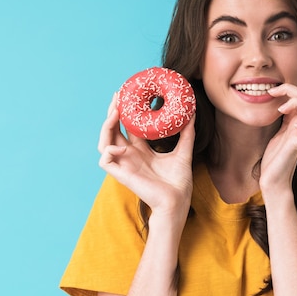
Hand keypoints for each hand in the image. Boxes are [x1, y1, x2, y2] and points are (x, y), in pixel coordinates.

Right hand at [97, 93, 194, 220]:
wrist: (177, 201)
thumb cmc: (179, 182)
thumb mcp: (184, 152)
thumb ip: (187, 134)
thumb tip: (192, 113)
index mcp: (142, 150)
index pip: (129, 127)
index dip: (127, 111)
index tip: (130, 93)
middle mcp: (130, 155)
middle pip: (114, 129)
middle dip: (113, 111)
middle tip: (118, 95)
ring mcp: (124, 164)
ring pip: (104, 141)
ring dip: (106, 126)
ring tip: (115, 113)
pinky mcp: (121, 174)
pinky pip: (105, 159)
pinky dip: (109, 149)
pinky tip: (122, 145)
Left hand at [260, 84, 296, 192]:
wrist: (272, 177)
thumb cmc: (274, 156)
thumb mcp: (278, 128)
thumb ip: (285, 114)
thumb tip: (279, 95)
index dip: (291, 89)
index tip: (272, 91)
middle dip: (296, 91)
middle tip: (276, 94)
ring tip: (282, 109)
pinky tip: (293, 126)